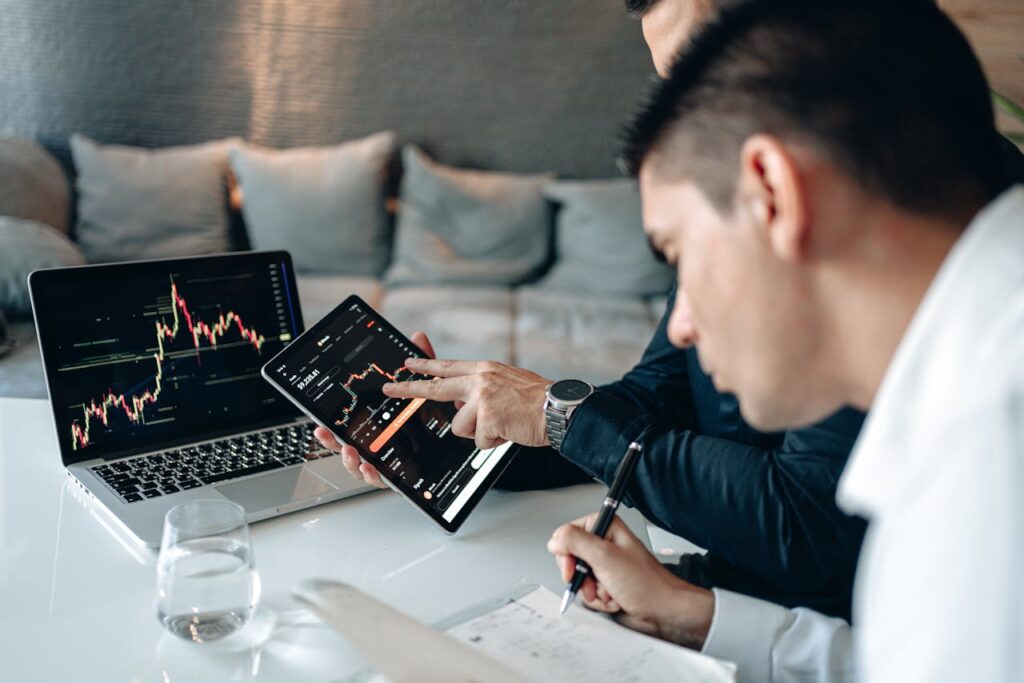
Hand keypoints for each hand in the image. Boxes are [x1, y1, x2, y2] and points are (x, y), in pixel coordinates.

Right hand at [312, 331, 437, 489]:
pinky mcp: (401, 477)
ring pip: (360, 467)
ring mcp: (388, 464)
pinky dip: (373, 475)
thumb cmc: (438, 417)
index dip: (333, 426)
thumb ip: (424, 364)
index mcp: (379, 426)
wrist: (464, 439)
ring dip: (349, 461)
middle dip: (332, 443)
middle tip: (325, 433)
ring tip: (350, 451)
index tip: (320, 422)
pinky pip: (383, 481)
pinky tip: (370, 467)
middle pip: (347, 447)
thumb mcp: (431, 388)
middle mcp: (379, 447)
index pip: (351, 426)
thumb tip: (418, 337)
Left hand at [381, 359, 551, 448]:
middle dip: (409, 390)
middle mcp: (480, 379)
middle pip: (436, 388)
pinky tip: (508, 432)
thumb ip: (482, 388)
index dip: (426, 366)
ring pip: (460, 426)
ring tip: (502, 426)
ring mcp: (482, 398)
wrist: (559, 409)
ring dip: (479, 433)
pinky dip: (493, 442)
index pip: (448, 366)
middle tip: (389, 388)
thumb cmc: (537, 400)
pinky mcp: (488, 418)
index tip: (407, 365)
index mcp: (485, 369)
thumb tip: (462, 403)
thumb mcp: (508, 382)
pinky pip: (479, 441)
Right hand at [547, 514, 714, 649]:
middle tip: (594, 581)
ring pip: (579, 579)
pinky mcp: (607, 584)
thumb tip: (554, 539)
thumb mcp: (605, 557)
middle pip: (570, 558)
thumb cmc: (646, 584)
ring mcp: (606, 566)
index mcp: (606, 528)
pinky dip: (599, 600)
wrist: (663, 612)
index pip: (568, 533)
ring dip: (592, 591)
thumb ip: (575, 542)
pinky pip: (588, 593)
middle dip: (581, 576)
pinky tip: (615, 599)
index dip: (566, 553)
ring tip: (611, 592)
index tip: (571, 567)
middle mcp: (605, 544)